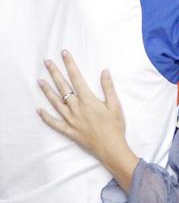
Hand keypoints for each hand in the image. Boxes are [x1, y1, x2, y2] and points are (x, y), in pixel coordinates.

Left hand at [37, 51, 138, 191]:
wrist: (111, 149)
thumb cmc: (115, 126)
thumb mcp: (115, 105)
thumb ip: (108, 87)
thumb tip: (104, 71)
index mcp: (88, 100)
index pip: (76, 77)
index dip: (70, 64)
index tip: (64, 54)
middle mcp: (76, 108)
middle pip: (63, 87)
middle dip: (54, 73)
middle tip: (47, 62)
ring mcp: (70, 120)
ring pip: (56, 102)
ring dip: (47, 91)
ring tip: (39, 80)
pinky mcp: (68, 131)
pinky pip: (54, 123)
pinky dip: (46, 116)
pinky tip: (39, 110)